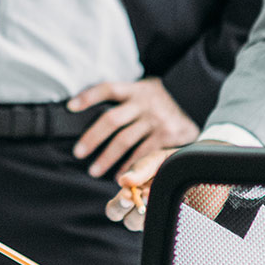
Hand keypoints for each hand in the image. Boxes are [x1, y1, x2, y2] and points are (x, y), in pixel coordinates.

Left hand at [69, 77, 199, 176]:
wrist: (195, 101)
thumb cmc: (158, 100)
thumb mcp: (142, 90)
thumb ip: (123, 99)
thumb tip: (87, 110)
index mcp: (135, 90)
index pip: (107, 89)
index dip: (87, 97)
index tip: (70, 107)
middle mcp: (144, 103)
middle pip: (111, 120)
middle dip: (92, 138)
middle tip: (78, 153)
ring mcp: (156, 119)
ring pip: (124, 140)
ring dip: (107, 158)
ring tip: (94, 171)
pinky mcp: (167, 135)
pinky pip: (142, 153)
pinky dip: (129, 166)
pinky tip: (119, 176)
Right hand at [105, 141, 232, 231]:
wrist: (207, 165)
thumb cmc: (176, 161)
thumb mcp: (158, 158)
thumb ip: (141, 168)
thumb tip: (123, 181)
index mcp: (135, 194)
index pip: (116, 208)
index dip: (118, 205)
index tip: (127, 196)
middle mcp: (145, 209)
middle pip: (127, 221)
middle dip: (127, 212)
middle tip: (133, 200)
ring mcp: (163, 217)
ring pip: (145, 227)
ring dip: (146, 214)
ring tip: (153, 197)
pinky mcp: (181, 223)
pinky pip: (170, 227)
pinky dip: (168, 216)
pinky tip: (176, 204)